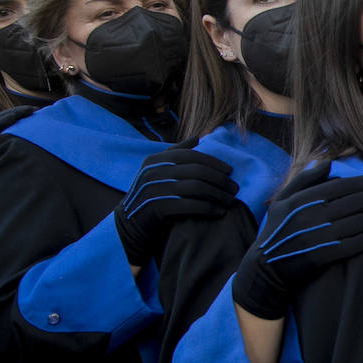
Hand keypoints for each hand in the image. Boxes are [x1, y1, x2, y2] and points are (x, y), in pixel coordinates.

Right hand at [114, 142, 237, 264]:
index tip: (229, 170)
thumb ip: (175, 154)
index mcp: (154, 160)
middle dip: (220, 179)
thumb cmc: (149, 195)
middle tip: (234, 188)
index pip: (191, 155)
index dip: (213, 162)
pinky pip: (191, 205)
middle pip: (197, 171)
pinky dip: (209, 208)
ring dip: (218, 194)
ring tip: (230, 200)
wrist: (128, 224)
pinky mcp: (158, 208)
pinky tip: (219, 212)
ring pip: (197, 188)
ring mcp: (155, 190)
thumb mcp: (156, 171)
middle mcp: (153, 172)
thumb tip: (198, 137)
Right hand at [232, 163, 362, 319]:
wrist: (265, 268)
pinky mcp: (324, 256)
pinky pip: (353, 244)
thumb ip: (304, 180)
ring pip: (355, 223)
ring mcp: (318, 237)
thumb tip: (329, 163)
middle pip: (351, 203)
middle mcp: (310, 217)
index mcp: (300, 201)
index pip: (338, 187)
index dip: (360, 183)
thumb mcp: (281, 200)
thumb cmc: (275, 229)